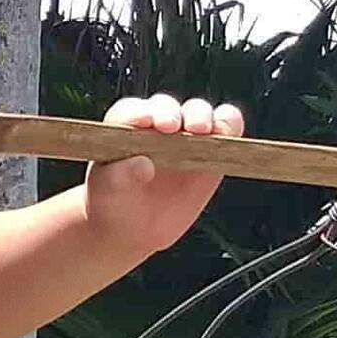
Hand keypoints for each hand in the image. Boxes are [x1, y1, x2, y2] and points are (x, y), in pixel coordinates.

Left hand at [87, 95, 245, 253]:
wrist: (133, 229)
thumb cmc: (113, 205)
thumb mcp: (106, 194)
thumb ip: (117, 178)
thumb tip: (143, 164)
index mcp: (124, 126)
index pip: (131, 112)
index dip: (139, 114)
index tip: (145, 123)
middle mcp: (157, 122)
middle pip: (166, 108)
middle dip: (171, 113)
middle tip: (173, 127)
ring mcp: (186, 133)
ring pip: (198, 112)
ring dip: (202, 116)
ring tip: (200, 131)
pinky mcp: (211, 146)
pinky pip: (227, 125)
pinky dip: (230, 124)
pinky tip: (227, 135)